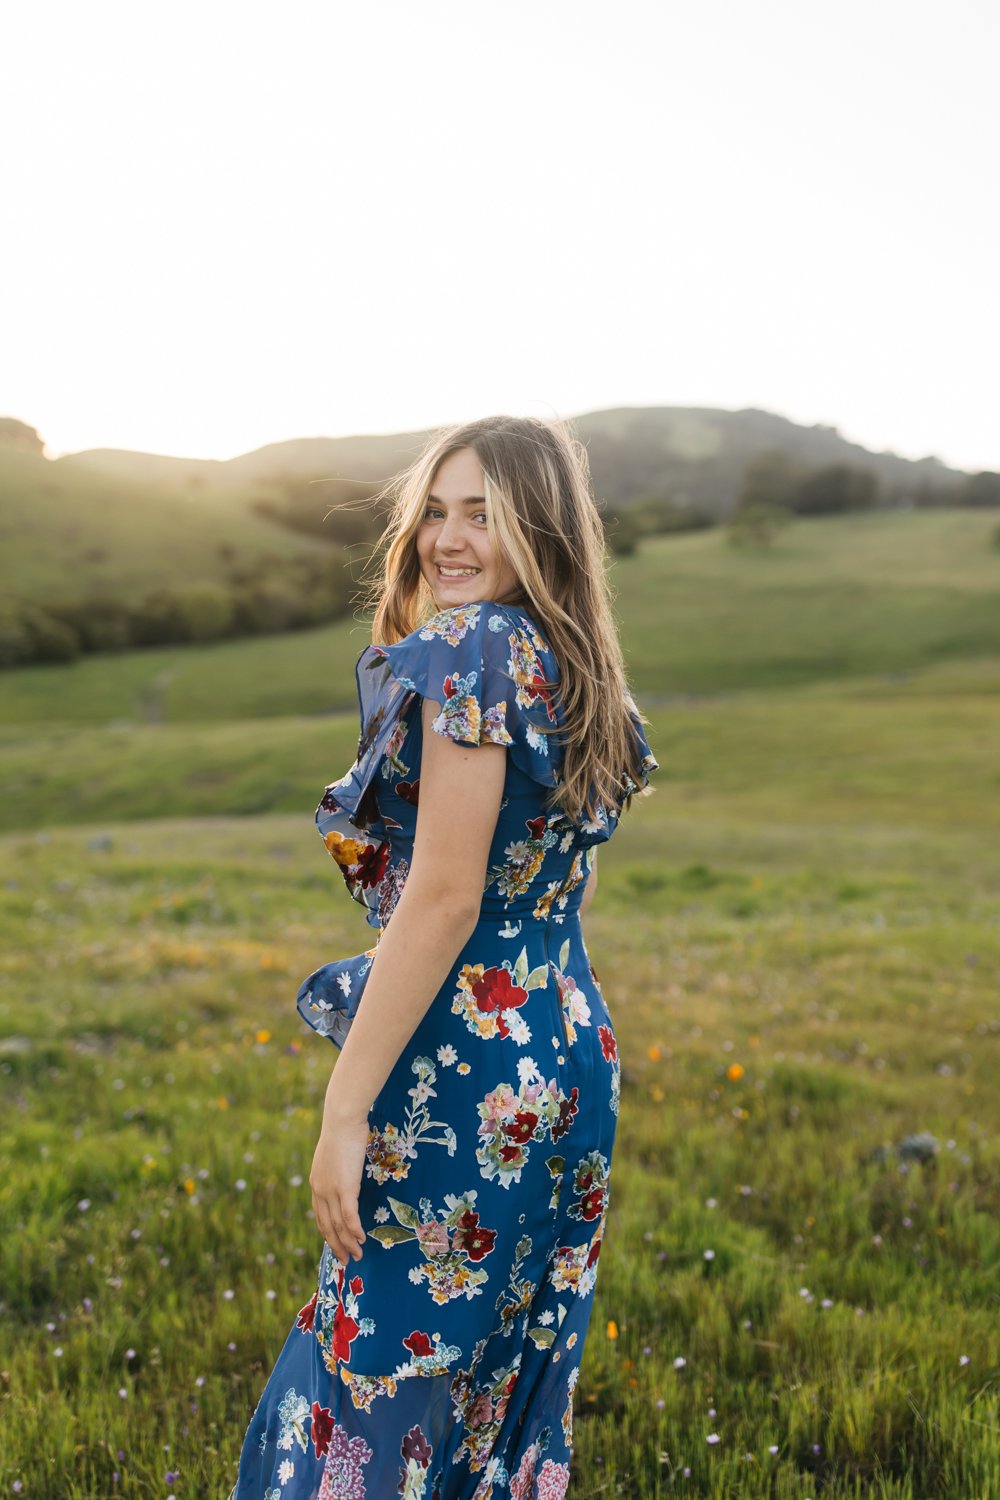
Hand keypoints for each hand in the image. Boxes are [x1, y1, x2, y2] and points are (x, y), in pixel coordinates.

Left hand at [309, 1113, 369, 1265]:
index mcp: (316, 1183)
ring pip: (338, 1225)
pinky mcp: (345, 1188)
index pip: (320, 1215)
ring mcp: (331, 1190)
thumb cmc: (343, 1131)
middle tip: (346, 1260)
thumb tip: (347, 1170)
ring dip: (348, 1243)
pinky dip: (355, 1230)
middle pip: (327, 1226)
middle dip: (336, 1245)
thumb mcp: (335, 1153)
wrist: (342, 1120)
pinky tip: (362, 1239)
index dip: (328, 1233)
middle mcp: (320, 1190)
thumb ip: (338, 1167)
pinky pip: (349, 1216)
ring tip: (357, 1256)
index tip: (336, 1245)